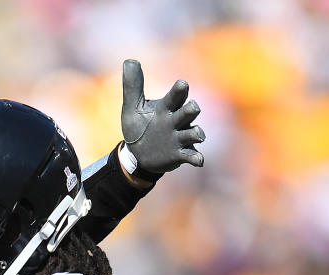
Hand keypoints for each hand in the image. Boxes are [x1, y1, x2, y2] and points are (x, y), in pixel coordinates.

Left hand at [120, 58, 205, 173]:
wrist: (138, 155)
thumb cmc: (138, 128)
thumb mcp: (132, 108)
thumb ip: (132, 86)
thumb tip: (129, 60)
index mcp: (166, 108)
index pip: (174, 97)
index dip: (179, 91)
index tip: (182, 84)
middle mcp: (176, 121)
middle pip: (188, 112)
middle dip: (191, 110)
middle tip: (192, 108)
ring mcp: (179, 138)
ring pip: (193, 133)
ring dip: (196, 133)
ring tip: (198, 134)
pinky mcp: (180, 154)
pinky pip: (191, 155)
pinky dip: (196, 157)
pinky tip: (199, 160)